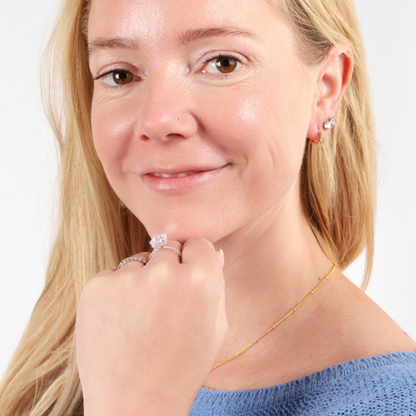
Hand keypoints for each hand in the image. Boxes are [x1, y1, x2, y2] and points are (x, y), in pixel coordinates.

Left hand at [76, 238, 226, 415]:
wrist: (135, 403)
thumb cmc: (182, 368)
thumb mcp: (216, 328)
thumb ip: (216, 285)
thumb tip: (212, 253)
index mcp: (200, 280)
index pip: (198, 243)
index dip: (194, 261)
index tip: (188, 278)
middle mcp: (164, 272)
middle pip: (168, 249)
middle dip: (169, 269)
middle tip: (164, 305)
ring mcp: (127, 278)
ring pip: (139, 262)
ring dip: (141, 280)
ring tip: (140, 319)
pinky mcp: (97, 287)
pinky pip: (112, 276)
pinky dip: (116, 292)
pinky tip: (121, 321)